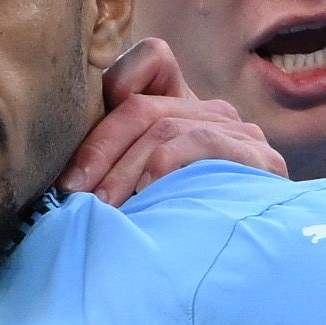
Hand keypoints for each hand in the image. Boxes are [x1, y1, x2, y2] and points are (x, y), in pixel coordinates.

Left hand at [64, 39, 283, 205]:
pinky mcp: (260, 156)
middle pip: (142, 107)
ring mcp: (239, 130)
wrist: (249, 266)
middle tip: (73, 191)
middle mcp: (213, 110)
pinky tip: (148, 191)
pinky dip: (167, 163)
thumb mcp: (137, 191)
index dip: (114, 83)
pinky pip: (203, 142)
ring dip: (124, 170)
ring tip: (103, 205)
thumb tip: (65, 173)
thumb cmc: (179, 224)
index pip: (153, 57)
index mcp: (184, 106)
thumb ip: (112, 161)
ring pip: (165, 128)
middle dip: (100, 150)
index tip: (85, 142)